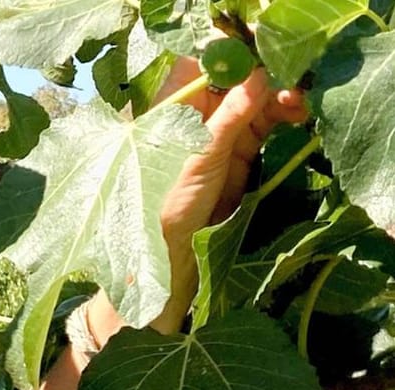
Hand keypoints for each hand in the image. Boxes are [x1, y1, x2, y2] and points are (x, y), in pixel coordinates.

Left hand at [154, 58, 307, 332]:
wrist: (166, 258)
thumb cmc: (163, 208)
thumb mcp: (197, 160)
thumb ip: (227, 120)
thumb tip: (256, 78)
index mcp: (167, 111)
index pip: (197, 68)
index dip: (228, 59)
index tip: (259, 60)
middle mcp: (190, 118)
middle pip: (231, 81)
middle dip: (262, 78)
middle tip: (290, 84)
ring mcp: (213, 135)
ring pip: (252, 102)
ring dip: (277, 96)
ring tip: (298, 104)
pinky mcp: (234, 154)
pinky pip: (261, 124)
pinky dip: (281, 116)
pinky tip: (296, 115)